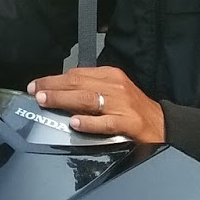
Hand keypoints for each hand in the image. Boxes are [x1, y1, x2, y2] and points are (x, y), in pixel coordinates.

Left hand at [27, 67, 165, 142]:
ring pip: (88, 99)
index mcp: (110, 76)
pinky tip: (75, 123)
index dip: (54, 79)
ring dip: (64, 99)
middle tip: (35, 92)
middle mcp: (115, 87)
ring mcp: (122, 105)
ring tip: (46, 101)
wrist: (163, 126)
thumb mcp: (113, 92)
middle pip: (79, 83)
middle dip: (53, 87)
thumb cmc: (133, 110)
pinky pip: (106, 122)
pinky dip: (89, 123)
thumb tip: (59, 91)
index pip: (77, 74)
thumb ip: (90, 89)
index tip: (36, 85)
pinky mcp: (129, 123)